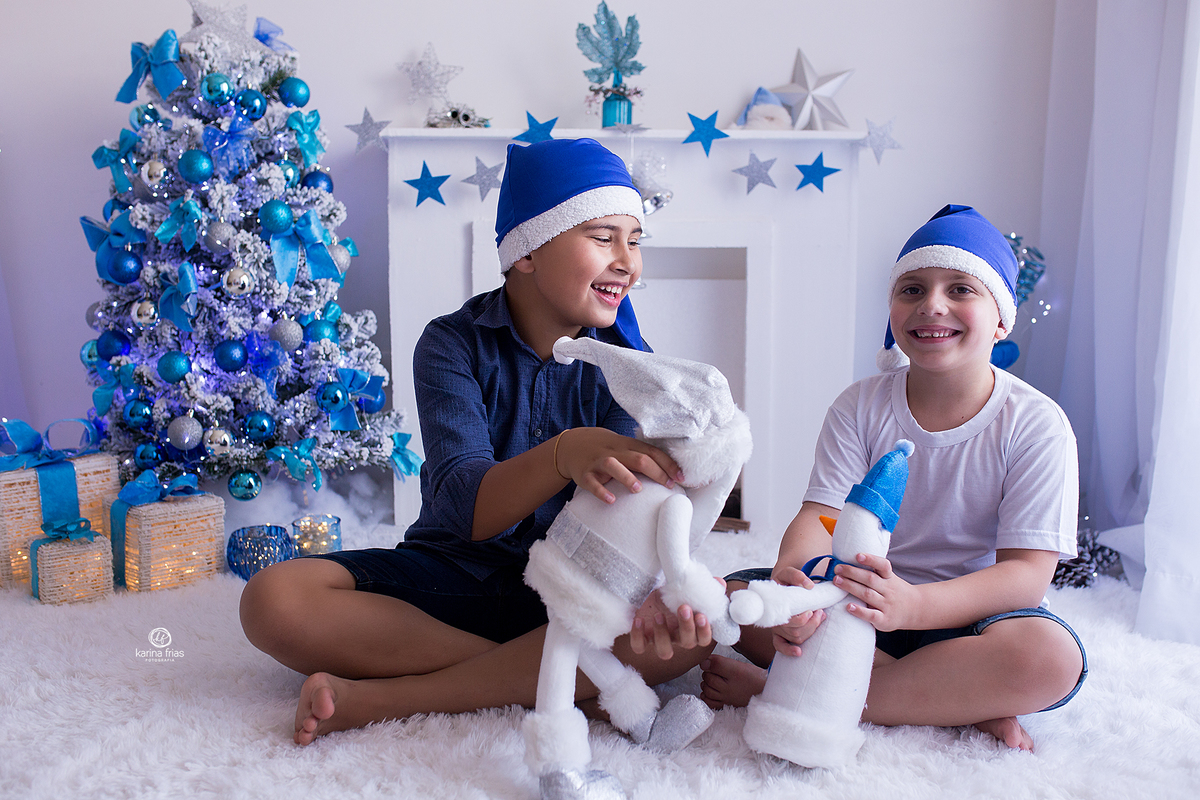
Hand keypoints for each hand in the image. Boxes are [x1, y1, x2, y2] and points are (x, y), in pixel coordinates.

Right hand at [556, 428, 683, 503]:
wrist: (572, 445)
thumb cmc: (607, 449)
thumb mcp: (624, 447)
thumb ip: (643, 456)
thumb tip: (672, 473)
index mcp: (628, 445)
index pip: (652, 451)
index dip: (668, 464)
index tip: (682, 477)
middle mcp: (615, 452)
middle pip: (638, 458)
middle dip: (656, 472)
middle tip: (669, 485)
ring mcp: (599, 462)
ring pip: (614, 465)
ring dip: (627, 477)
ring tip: (639, 489)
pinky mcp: (585, 474)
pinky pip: (592, 482)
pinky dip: (601, 491)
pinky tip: (611, 499)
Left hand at [629, 589, 713, 659]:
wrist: (646, 594)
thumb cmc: (670, 595)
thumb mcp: (686, 588)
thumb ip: (703, 587)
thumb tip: (719, 582)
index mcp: (692, 629)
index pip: (704, 640)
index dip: (704, 632)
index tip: (702, 616)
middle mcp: (677, 637)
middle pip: (687, 643)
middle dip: (687, 627)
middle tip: (684, 608)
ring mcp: (660, 640)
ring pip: (665, 651)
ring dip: (663, 635)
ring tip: (659, 615)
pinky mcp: (642, 639)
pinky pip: (639, 647)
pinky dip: (638, 636)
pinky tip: (639, 620)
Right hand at [766, 559, 822, 655]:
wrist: (780, 583)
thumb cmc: (785, 580)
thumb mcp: (789, 573)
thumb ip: (797, 575)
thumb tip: (809, 586)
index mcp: (774, 604)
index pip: (789, 619)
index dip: (803, 618)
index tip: (812, 611)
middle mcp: (774, 618)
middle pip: (795, 631)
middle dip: (811, 624)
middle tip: (819, 612)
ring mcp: (776, 627)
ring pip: (795, 637)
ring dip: (810, 630)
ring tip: (818, 617)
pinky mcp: (778, 633)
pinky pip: (779, 646)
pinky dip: (788, 651)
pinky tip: (799, 652)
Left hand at [834, 552, 918, 631]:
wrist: (916, 610)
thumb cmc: (895, 592)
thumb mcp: (890, 579)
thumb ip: (874, 573)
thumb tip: (847, 563)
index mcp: (890, 578)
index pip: (883, 566)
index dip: (871, 559)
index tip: (858, 555)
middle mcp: (889, 590)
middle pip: (870, 579)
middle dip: (852, 572)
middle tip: (837, 569)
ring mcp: (887, 605)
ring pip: (868, 594)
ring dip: (851, 587)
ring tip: (837, 581)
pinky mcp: (884, 620)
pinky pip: (872, 615)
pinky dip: (860, 611)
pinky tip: (849, 606)